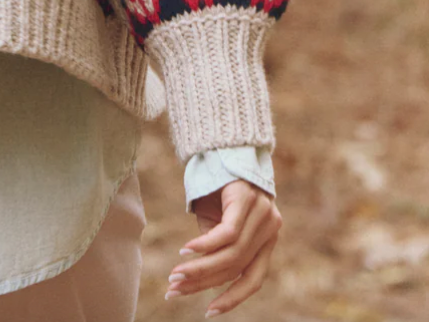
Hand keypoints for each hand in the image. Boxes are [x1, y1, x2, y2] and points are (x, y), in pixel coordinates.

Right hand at [165, 179, 281, 315]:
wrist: (224, 140)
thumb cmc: (218, 181)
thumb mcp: (218, 217)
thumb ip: (216, 244)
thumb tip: (200, 272)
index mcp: (268, 237)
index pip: (253, 278)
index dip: (232, 299)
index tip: (208, 312)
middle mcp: (270, 227)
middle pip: (236, 267)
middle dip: (203, 282)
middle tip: (175, 290)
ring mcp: (262, 213)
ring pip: (231, 255)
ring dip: (200, 268)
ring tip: (176, 275)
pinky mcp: (246, 199)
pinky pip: (226, 233)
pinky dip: (205, 245)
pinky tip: (186, 251)